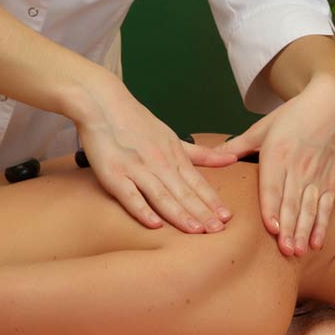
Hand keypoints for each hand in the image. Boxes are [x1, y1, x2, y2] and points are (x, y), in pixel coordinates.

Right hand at [75, 82, 236, 232]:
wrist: (103, 104)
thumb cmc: (138, 123)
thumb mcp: (174, 138)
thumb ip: (202, 154)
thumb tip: (232, 159)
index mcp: (174, 157)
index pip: (198, 183)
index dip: (212, 201)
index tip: (227, 218)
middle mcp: (159, 164)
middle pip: (184, 192)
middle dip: (202, 212)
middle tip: (218, 230)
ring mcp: (136, 169)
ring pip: (162, 196)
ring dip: (180, 214)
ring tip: (196, 230)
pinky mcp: (113, 174)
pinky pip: (130, 195)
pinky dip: (142, 209)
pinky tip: (155, 224)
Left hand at [217, 75, 334, 255]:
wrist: (328, 105)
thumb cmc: (291, 116)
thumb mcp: (262, 128)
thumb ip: (236, 145)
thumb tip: (211, 154)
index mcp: (278, 153)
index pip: (274, 186)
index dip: (273, 209)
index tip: (272, 230)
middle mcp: (298, 166)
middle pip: (293, 202)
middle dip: (290, 228)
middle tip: (285, 251)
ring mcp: (316, 174)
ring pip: (310, 207)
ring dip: (305, 230)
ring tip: (299, 251)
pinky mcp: (330, 178)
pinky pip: (327, 204)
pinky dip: (322, 224)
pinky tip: (317, 242)